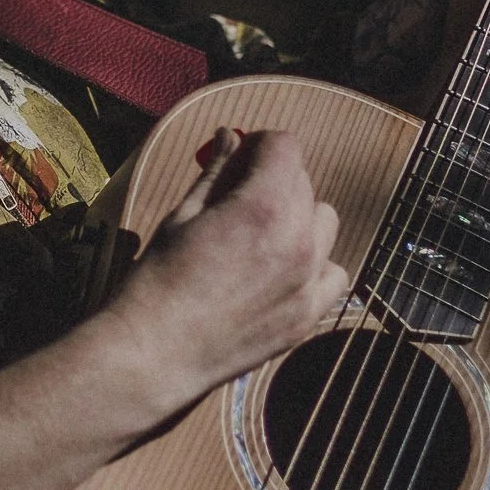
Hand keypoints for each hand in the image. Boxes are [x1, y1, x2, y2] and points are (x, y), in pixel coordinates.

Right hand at [105, 129, 350, 402]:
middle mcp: (297, 241)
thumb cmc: (160, 280)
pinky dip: (315, 265)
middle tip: (239, 196)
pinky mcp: (308, 316)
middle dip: (274, 178)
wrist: (155, 353)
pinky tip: (282, 271)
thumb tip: (230, 136)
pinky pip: (334, 273)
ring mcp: (308, 282)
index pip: (286, 146)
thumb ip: (218, 172)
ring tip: (261, 235)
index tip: (241, 156)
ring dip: (299, 217)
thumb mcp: (183, 214)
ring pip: (324, 223)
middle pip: (304, 182)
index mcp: (263, 206)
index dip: (260, 144)